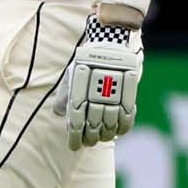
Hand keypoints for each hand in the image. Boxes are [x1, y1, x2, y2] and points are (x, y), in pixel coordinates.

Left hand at [68, 21, 141, 148]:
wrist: (111, 40)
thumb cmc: (88, 60)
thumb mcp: (71, 74)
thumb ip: (64, 94)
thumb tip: (58, 113)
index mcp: (80, 89)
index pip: (76, 121)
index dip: (75, 137)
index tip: (75, 146)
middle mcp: (96, 91)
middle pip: (94, 126)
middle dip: (90, 138)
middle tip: (89, 143)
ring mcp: (115, 91)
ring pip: (111, 124)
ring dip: (106, 135)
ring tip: (102, 138)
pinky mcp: (130, 90)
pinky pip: (128, 116)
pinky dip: (124, 127)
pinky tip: (118, 131)